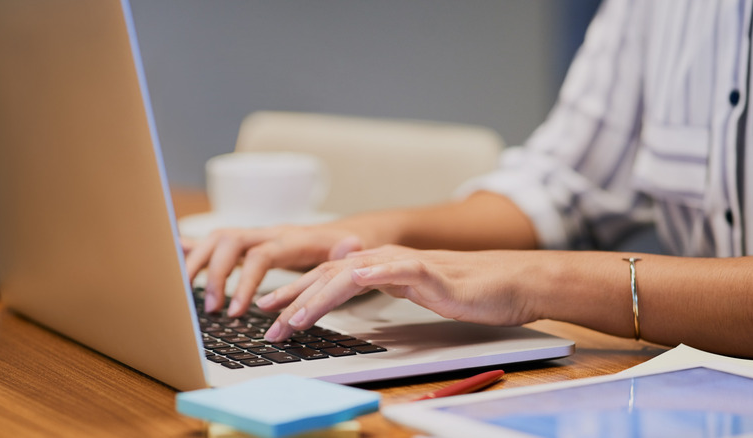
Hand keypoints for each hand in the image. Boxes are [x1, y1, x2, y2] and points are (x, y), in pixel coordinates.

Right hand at [183, 224, 364, 314]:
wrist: (344, 232)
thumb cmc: (344, 247)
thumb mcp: (350, 251)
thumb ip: (345, 251)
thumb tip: (349, 244)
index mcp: (290, 238)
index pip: (260, 255)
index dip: (245, 281)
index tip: (237, 311)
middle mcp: (267, 232)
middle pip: (230, 242)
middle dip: (216, 275)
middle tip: (213, 309)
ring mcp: (255, 235)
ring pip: (217, 239)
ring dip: (199, 263)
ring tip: (187, 293)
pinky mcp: (247, 243)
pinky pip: (214, 241)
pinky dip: (191, 246)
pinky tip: (172, 253)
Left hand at [256, 245, 538, 341]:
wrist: (507, 281)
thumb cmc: (464, 291)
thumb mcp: (414, 293)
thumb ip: (384, 290)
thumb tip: (354, 298)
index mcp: (380, 265)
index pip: (328, 276)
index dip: (297, 292)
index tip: (270, 311)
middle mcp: (386, 259)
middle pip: (329, 274)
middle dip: (294, 298)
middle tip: (268, 323)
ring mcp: (404, 263)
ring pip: (350, 274)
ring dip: (318, 296)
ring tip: (294, 318)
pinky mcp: (427, 272)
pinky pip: (391, 272)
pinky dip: (366, 279)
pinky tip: (348, 286)